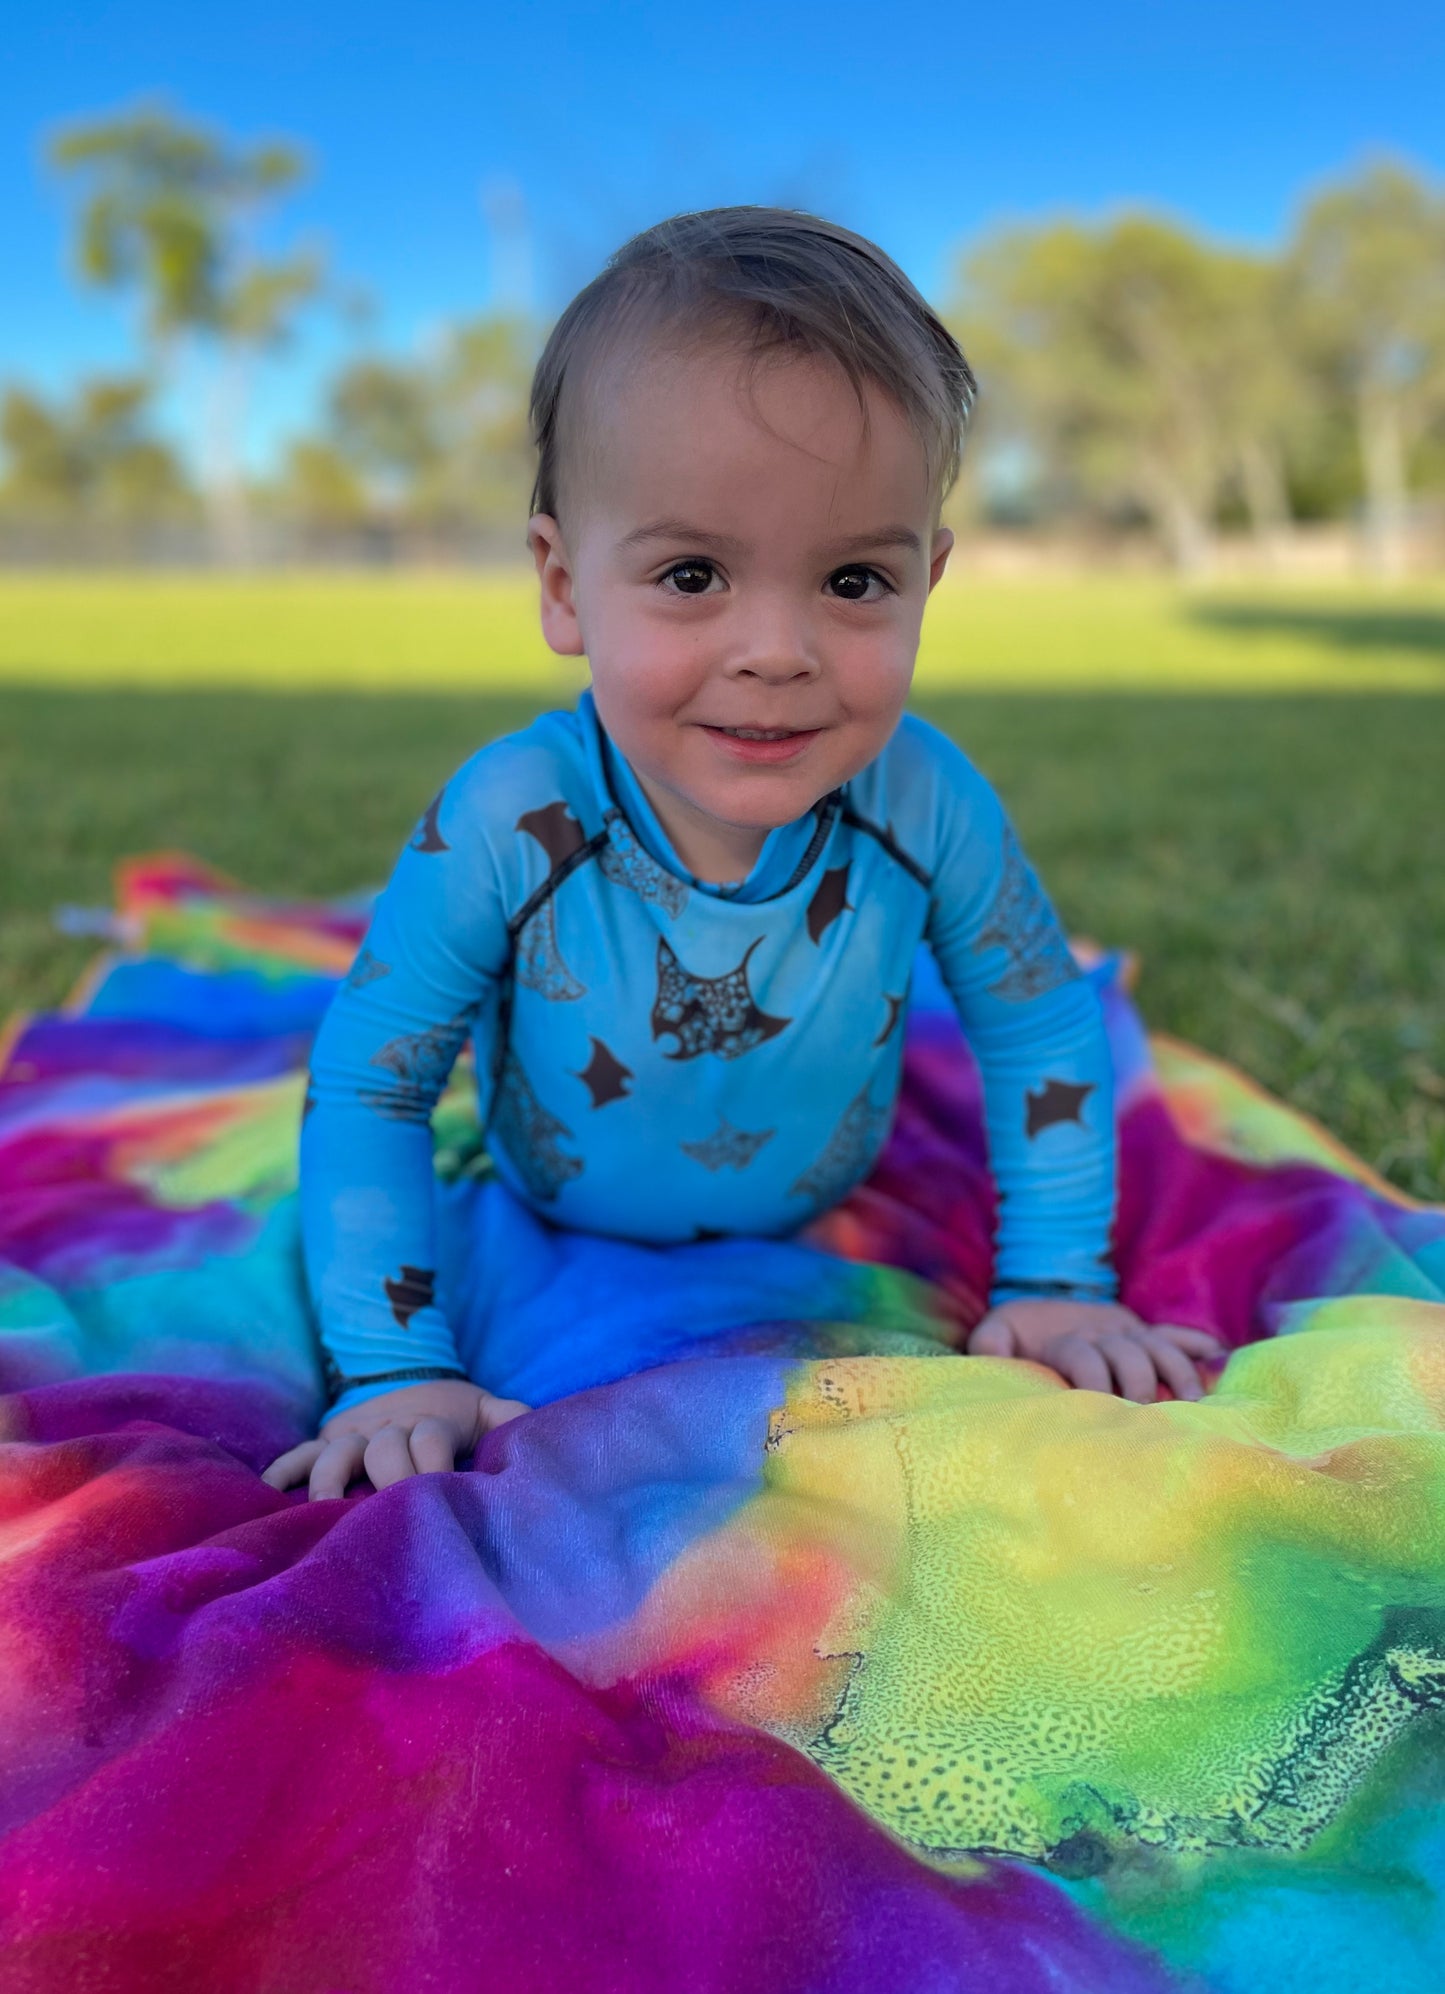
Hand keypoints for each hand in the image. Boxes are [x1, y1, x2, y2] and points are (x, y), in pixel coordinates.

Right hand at [261, 1379, 529, 1500]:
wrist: (409, 1377)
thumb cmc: (453, 1415)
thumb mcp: (486, 1411)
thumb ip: (512, 1420)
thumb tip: (539, 1437)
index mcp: (430, 1424)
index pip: (430, 1439)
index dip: (435, 1465)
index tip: (441, 1494)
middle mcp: (389, 1428)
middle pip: (384, 1448)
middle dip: (387, 1478)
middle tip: (389, 1513)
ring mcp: (354, 1436)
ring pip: (338, 1453)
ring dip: (330, 1479)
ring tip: (324, 1510)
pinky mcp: (327, 1442)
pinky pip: (299, 1454)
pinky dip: (282, 1471)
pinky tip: (268, 1493)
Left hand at [966, 1298, 1223, 1401]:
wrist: (1038, 1309)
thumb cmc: (1017, 1340)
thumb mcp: (995, 1338)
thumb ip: (990, 1346)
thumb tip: (992, 1361)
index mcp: (1066, 1341)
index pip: (1084, 1359)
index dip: (1093, 1383)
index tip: (1102, 1411)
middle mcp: (1102, 1334)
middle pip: (1130, 1356)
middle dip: (1140, 1386)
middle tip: (1150, 1420)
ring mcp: (1127, 1333)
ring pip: (1160, 1347)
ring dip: (1178, 1373)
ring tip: (1194, 1406)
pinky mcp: (1143, 1333)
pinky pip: (1174, 1334)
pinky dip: (1196, 1343)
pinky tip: (1219, 1356)